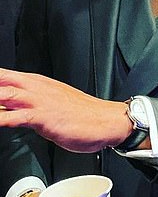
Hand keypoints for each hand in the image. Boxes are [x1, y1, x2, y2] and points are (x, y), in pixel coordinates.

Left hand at [0, 68, 130, 151]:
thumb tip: (9, 108)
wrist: (108, 121)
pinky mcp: (44, 117)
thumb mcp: (51, 105)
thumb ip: (28, 104)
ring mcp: (39, 101)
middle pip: (0, 80)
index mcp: (36, 82)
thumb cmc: (83, 115)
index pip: (2, 75)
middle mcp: (35, 88)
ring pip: (3, 94)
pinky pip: (14, 117)